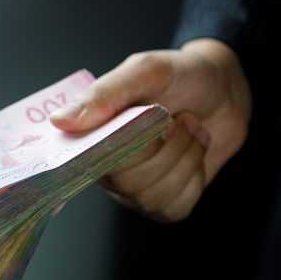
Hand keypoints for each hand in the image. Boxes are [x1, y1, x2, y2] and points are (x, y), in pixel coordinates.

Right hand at [50, 39, 250, 221]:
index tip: (147, 125)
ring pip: (154, 198)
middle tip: (174, 118)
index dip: (122, 149)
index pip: (93, 164)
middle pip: (129, 184)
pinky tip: (195, 152)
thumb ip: (102, 95)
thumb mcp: (143, 71)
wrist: (223, 88)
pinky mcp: (164, 204)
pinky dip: (196, 177)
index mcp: (92, 139)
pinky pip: (176, 208)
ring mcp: (136, 191)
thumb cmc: (179, 76)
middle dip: (167, 148)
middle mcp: (108, 170)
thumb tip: (58, 121)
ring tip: (188, 129)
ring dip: (186, 158)